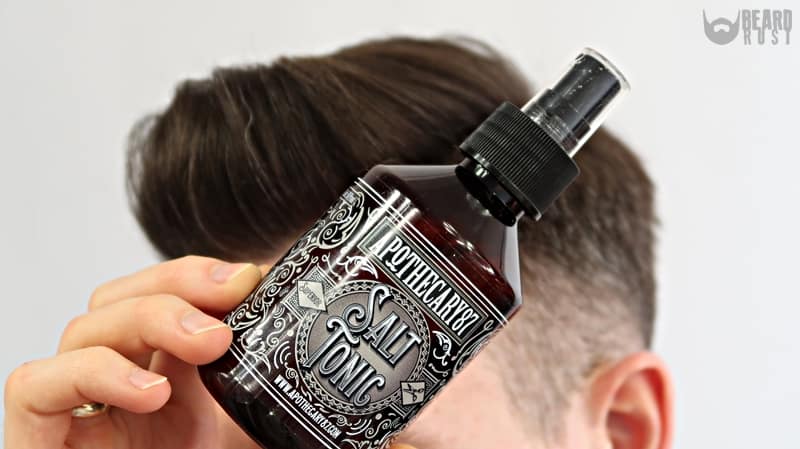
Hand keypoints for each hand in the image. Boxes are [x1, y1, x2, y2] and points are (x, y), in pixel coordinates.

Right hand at [3, 256, 265, 448]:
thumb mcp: (243, 428)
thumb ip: (266, 387)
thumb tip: (318, 342)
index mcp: (162, 373)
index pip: (161, 294)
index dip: (197, 274)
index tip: (251, 278)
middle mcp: (114, 384)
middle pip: (119, 300)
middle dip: (177, 288)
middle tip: (233, 303)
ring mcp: (75, 411)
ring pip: (84, 331)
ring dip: (148, 319)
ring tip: (209, 344)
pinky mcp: (36, 439)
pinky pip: (35, 386)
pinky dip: (91, 374)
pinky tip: (147, 391)